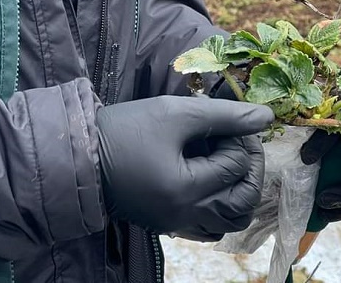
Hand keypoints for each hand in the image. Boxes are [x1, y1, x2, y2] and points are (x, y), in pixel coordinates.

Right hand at [97, 96, 272, 240]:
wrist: (75, 155)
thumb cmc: (122, 131)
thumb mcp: (174, 113)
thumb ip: (223, 115)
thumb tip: (265, 117)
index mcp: (186, 190)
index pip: (237, 167)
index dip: (239, 139)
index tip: (224, 122)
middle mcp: (184, 215)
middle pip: (242, 203)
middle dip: (250, 169)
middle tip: (239, 142)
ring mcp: (174, 223)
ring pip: (228, 221)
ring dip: (238, 192)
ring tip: (229, 162)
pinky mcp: (165, 223)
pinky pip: (206, 227)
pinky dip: (219, 207)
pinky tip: (211, 181)